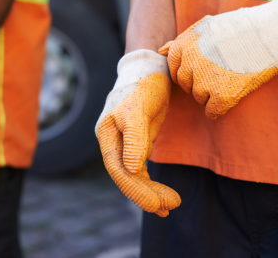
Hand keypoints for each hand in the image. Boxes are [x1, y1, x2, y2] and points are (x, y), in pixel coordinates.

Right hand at [95, 50, 180, 216]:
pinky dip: (151, 183)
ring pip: (135, 175)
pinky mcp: (138, 143)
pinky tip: (163, 196)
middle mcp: (113, 142)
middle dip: (146, 193)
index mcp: (106, 134)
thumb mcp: (139, 110)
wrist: (150, 70)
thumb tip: (133, 169)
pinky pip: (142, 169)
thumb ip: (135, 139)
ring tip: (170, 206)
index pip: (118, 168)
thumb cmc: (142, 85)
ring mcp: (125, 144)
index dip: (135, 188)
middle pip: (126, 175)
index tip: (155, 203)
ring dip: (151, 191)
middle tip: (168, 208)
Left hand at [159, 0, 277, 118]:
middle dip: (198, 82)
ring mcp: (205, 81)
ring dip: (211, 94)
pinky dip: (219, 108)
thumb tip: (160, 51)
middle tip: (220, 74)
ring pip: (198, 98)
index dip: (189, 70)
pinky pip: (212, 112)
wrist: (272, 32)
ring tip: (230, 79)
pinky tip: (232, 96)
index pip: (174, 68)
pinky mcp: (223, 96)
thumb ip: (181, 40)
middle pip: (185, 85)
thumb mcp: (206, 26)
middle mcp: (190, 64)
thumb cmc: (241, 27)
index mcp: (184, 46)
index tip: (204, 68)